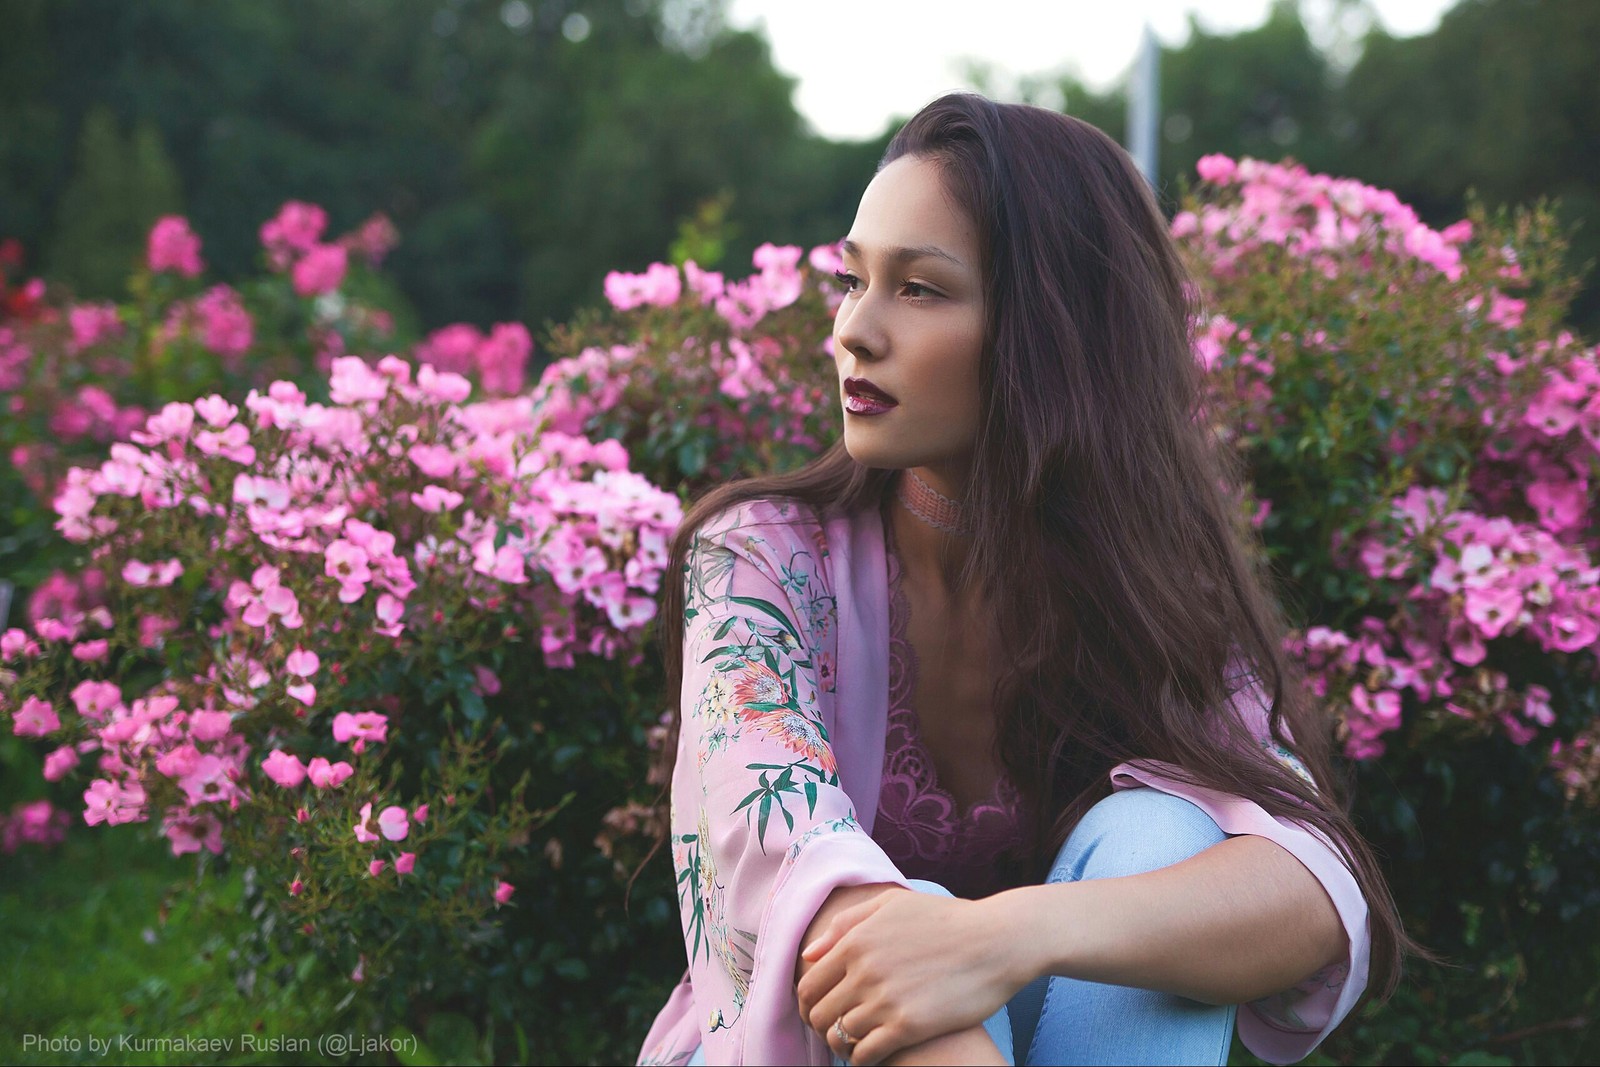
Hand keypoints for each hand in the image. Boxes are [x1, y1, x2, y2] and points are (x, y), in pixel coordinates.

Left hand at [796, 890, 1027, 1064]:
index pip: (808, 985)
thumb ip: (846, 924)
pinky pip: (865, 1054)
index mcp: (856, 941)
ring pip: (839, 1036)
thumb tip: (809, 955)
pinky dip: (861, 1059)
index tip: (819, 1013)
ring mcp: (885, 999)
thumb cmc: (946, 919)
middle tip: (835, 1032)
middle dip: (820, 1027)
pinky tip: (872, 1056)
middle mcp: (864, 971)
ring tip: (854, 1045)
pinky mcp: (908, 1026)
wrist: (996, 940)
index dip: (807, 1005)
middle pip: (818, 1014)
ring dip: (842, 1045)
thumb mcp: (893, 905)